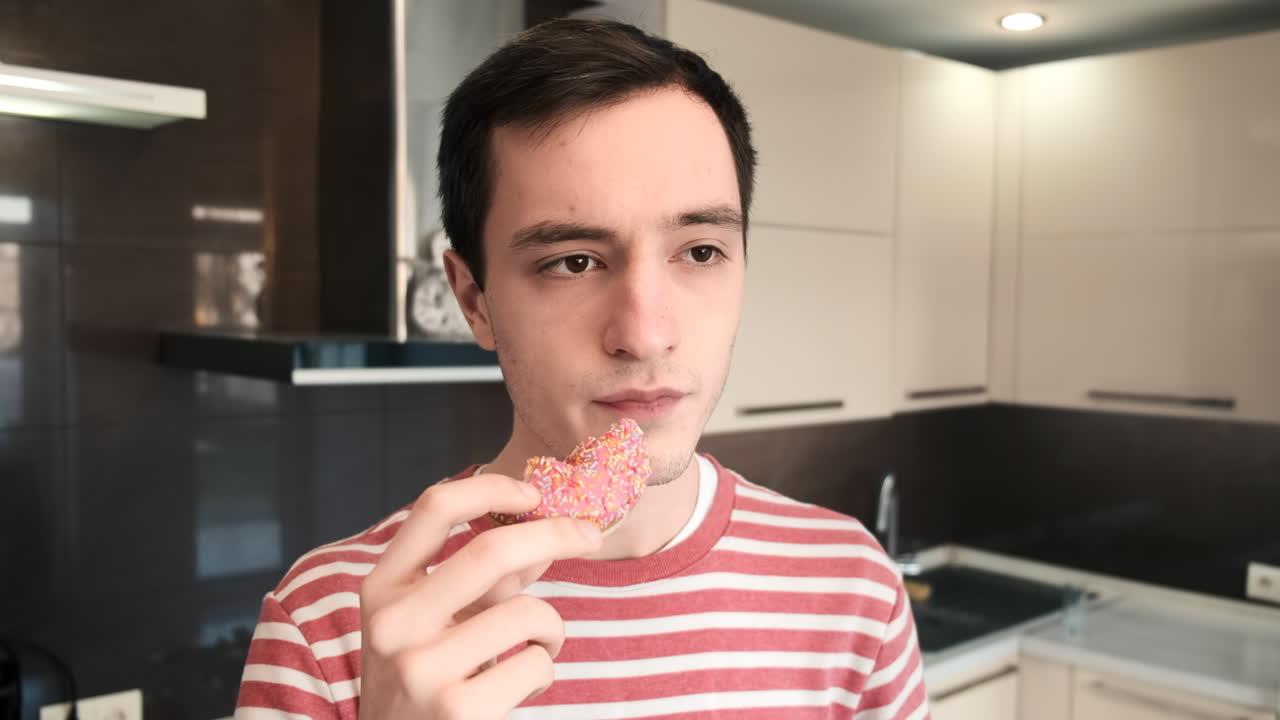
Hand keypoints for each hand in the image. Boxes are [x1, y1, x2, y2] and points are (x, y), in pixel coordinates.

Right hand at [358, 473, 602, 719]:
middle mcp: (393, 625)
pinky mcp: (458, 711)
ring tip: (538, 647)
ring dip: (552, 627)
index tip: (533, 493)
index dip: (490, 488)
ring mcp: (421, 669)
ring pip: (527, 613)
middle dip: (556, 534)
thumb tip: (547, 530)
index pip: (433, 509)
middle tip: (590, 535)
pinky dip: (544, 670)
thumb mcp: (431, 623)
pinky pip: (536, 664)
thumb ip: (480, 579)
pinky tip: (520, 686)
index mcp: (382, 590)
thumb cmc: (424, 681)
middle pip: (492, 551)